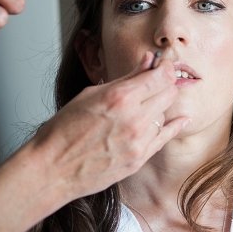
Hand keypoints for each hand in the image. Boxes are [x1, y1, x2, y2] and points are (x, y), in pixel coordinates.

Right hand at [31, 52, 186, 199]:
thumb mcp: (90, 95)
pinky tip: (181, 120)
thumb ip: (126, 78)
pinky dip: (174, 126)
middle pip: (169, 93)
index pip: (161, 76)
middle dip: (164, 84)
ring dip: (159, 106)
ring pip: (165, 114)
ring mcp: (139, 141)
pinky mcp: (139, 159)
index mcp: (119, 98)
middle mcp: (134, 119)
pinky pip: (166, 137)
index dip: (165, 67)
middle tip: (157, 81)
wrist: (51, 170)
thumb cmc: (62, 131)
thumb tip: (148, 61)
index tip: (162, 65)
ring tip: (144, 105)